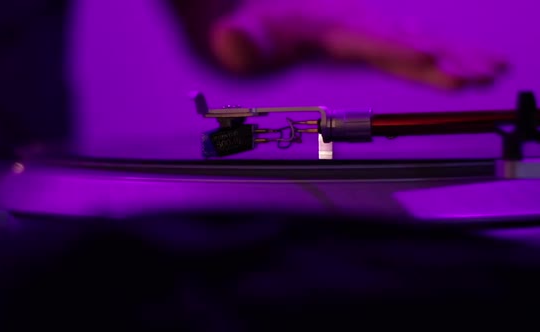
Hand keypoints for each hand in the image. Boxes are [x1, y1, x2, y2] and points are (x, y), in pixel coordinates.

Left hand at [209, 0, 507, 88]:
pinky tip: (455, 54)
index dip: (399, 50)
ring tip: (490, 67)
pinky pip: (407, 36)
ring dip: (453, 51)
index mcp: (324, 28)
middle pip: (406, 37)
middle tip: (485, 72)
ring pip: (415, 35)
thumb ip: (240, 41)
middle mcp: (349, 21)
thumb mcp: (233, 38)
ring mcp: (358, 23)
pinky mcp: (361, 29)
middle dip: (446, 55)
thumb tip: (235, 40)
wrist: (237, 6)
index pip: (370, 40)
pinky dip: (437, 46)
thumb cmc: (240, 27)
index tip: (432, 59)